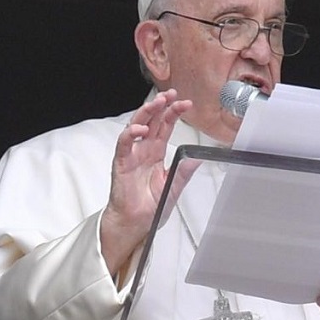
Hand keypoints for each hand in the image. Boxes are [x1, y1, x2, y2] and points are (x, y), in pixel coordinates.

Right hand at [100, 90, 190, 275]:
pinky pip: (123, 145)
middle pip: (151, 121)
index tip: (186, 104)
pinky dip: (130, 135)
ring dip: (146, 113)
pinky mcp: (121, 164)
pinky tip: (140, 130)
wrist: (136, 224)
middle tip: (171, 95)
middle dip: (161, 106)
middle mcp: (143, 151)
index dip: (174, 113)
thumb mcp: (174, 185)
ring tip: (157, 103)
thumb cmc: (150, 208)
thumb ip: (184, 170)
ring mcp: (131, 155)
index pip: (165, 127)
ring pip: (136, 127)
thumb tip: (199, 156)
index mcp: (156, 153)